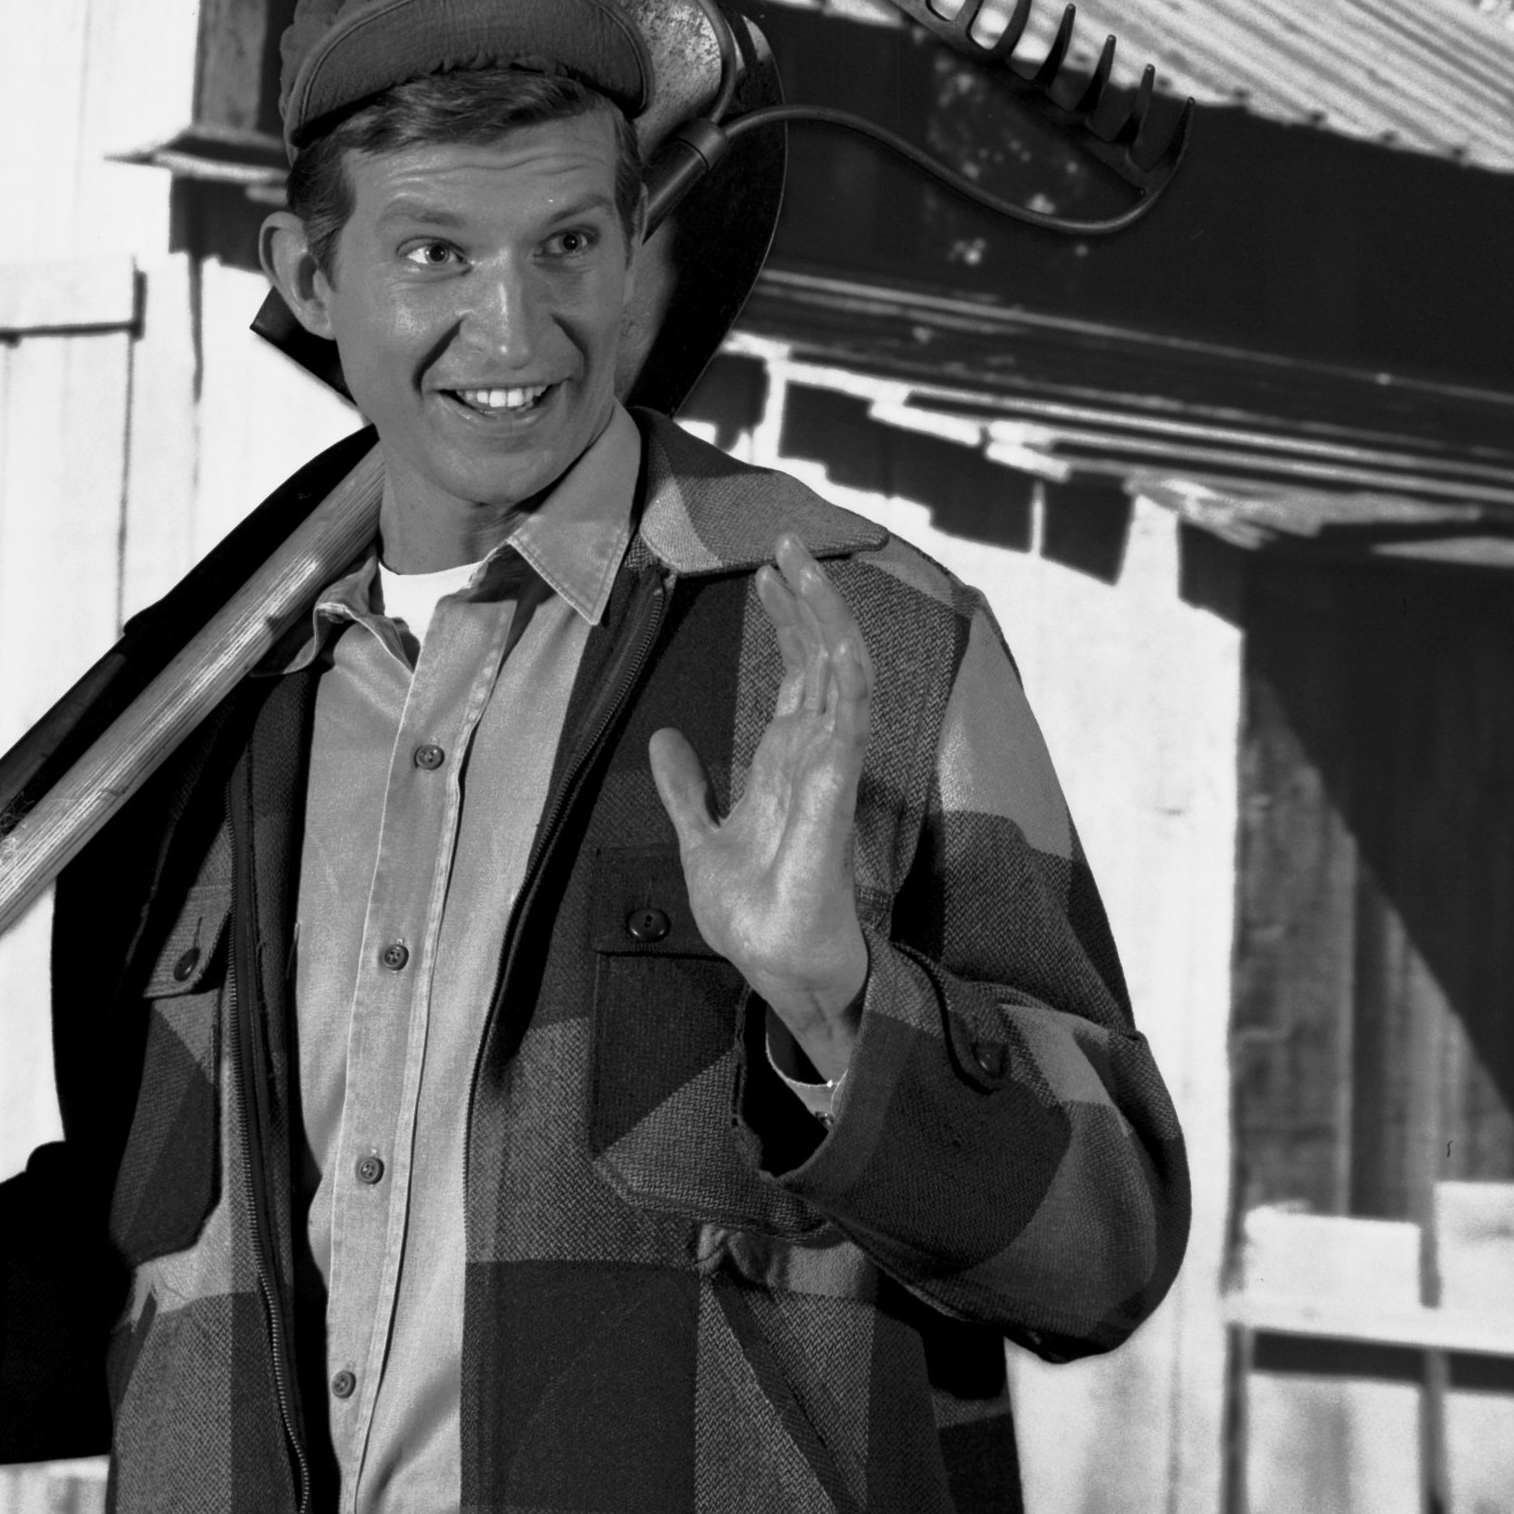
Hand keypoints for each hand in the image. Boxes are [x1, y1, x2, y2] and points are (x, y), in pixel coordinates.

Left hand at [648, 533, 871, 1084]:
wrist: (782, 971)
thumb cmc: (756, 917)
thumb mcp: (699, 841)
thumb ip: (686, 791)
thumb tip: (664, 740)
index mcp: (788, 764)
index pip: (797, 676)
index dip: (787, 621)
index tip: (768, 572)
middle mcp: (816, 759)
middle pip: (821, 660)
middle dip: (808, 599)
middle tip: (786, 542)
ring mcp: (832, 773)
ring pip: (841, 675)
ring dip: (825, 618)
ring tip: (803, 564)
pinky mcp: (836, 796)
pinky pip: (848, 723)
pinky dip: (842, 675)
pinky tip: (829, 634)